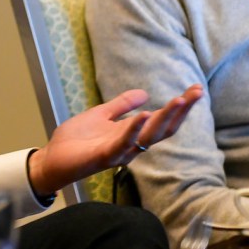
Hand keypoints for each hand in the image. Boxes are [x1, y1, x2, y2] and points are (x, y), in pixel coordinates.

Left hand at [30, 85, 202, 195]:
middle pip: (164, 129)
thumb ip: (122, 105)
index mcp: (132, 134)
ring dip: (165, 118)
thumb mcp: (101, 115)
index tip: (196, 90)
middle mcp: (131, 145)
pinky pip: (124, 143)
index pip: (162, 121)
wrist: (52, 158)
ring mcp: (120, 152)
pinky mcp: (105, 156)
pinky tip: (146, 114)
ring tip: (179, 99)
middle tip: (197, 92)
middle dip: (181, 111)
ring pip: (150, 137)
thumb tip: (145, 93)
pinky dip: (135, 129)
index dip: (180, 107)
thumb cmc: (76, 141)